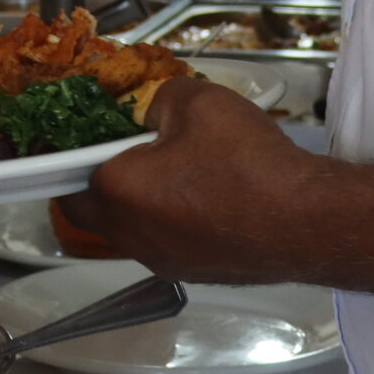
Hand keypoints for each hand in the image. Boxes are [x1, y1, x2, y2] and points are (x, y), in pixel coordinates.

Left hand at [61, 77, 332, 283]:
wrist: (309, 224)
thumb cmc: (248, 163)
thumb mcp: (198, 102)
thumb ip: (158, 100)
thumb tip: (150, 113)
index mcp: (117, 193)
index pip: (65, 180)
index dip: (69, 156)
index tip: (86, 136)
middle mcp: (132, 236)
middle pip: (95, 208)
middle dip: (104, 178)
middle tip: (133, 146)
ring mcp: (164, 260)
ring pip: (133, 226)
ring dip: (142, 199)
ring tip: (181, 166)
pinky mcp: (197, 273)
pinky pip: (168, 241)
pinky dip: (175, 218)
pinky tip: (211, 194)